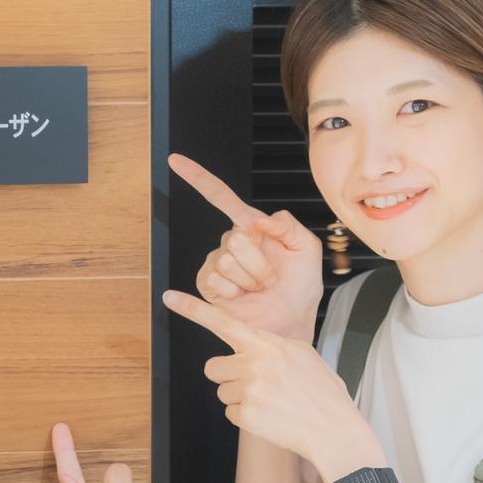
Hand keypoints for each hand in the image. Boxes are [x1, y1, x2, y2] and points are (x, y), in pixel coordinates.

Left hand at [162, 290, 382, 481]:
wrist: (333, 427)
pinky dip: (246, 416)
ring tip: (270, 400)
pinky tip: (270, 415)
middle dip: (228, 376)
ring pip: (222, 391)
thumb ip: (270, 346)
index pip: (222, 321)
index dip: (192, 309)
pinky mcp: (245, 415)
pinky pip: (230, 412)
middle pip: (212, 367)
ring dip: (239, 397)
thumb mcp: (300, 354)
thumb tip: (250, 346)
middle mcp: (253, 363)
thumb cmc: (320, 390)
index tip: (169, 297)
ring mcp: (248, 390)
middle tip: (256, 383)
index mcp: (266, 344)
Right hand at [169, 154, 322, 340]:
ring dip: (251, 279)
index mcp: (252, 227)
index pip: (220, 197)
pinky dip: (236, 292)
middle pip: (235, 237)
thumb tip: (258, 220)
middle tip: (270, 277)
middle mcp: (231, 242)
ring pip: (228, 260)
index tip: (175, 161)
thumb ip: (288, 225)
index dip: (197, 177)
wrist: (291, 322)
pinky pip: (217, 279)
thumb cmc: (300, 287)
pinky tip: (243, 297)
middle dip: (259, 262)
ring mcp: (217, 263)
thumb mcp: (307, 249)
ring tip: (259, 289)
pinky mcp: (208, 284)